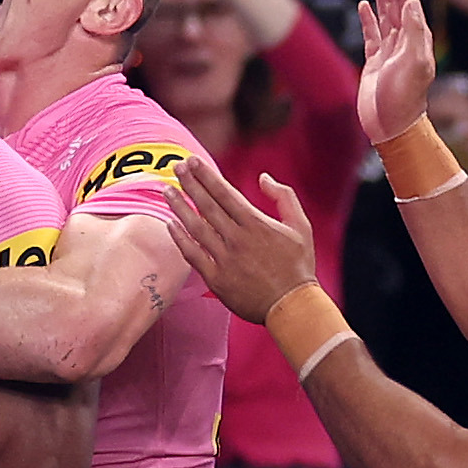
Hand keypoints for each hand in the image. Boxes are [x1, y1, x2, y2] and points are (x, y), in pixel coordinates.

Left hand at [166, 152, 321, 323]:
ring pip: (196, 228)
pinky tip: (170, 224)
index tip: (192, 162)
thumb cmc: (298, 266)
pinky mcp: (217, 279)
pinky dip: (180, 239)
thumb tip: (263, 177)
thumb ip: (284, 197)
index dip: (206, 175)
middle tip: (175, 166)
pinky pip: (193, 256)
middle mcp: (237, 239)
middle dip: (189, 183)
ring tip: (166, 190)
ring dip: (179, 207)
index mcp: (256, 223)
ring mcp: (225, 259)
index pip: (224, 193)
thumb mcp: (301, 225)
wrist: (292, 306)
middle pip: (207, 206)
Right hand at [355, 0, 435, 145]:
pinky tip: (365, 4)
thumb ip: (414, 33)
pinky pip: (373, 33)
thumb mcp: (413, 65)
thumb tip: (409, 3)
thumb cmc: (403, 100)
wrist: (391, 127)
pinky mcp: (376, 62)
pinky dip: (369, 18)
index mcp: (417, 38)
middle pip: (397, 1)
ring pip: (386, 13)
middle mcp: (406, 41)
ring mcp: (391, 51)